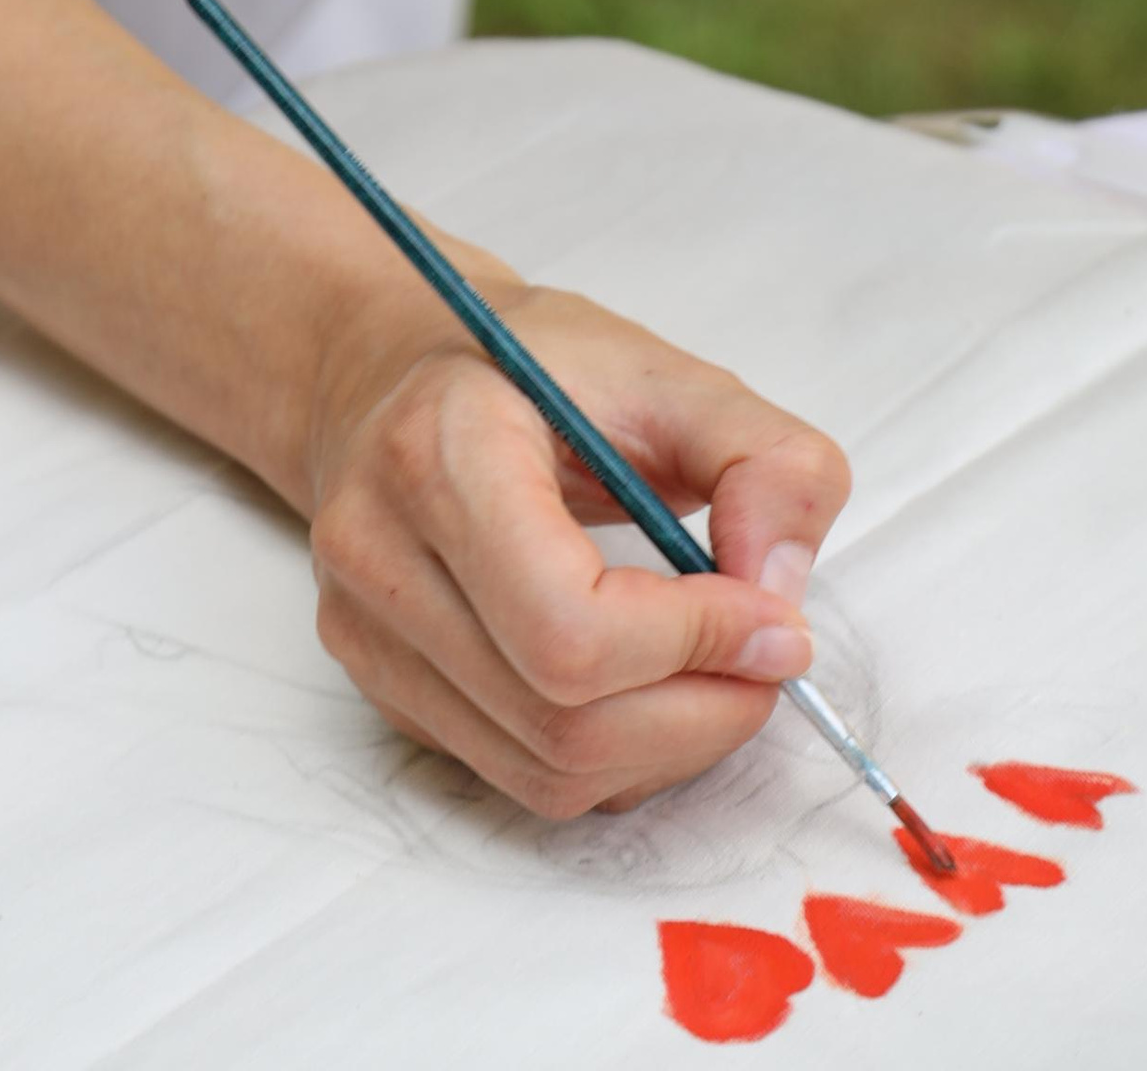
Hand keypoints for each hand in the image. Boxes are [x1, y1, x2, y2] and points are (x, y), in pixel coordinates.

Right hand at [301, 266, 850, 818]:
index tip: (773, 620)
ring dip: (667, 747)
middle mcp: (378, 552)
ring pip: (545, 772)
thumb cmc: (529, 367)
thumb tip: (781, 595)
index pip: (564, 622)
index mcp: (439, 449)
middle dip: (699, 711)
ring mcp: (365, 633)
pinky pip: (521, 778)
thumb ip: (763, 460)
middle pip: (559, 719)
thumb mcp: (665, 370)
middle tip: (768, 662)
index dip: (692, 643)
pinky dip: (616, 760)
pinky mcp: (382, 689)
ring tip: (719, 673)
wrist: (393, 375)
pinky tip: (649, 690)